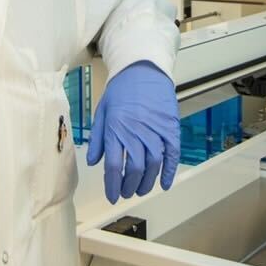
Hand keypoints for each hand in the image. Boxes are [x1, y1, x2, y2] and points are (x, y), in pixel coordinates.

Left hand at [86, 61, 179, 203]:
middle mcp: (136, 131)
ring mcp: (156, 130)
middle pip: (135, 168)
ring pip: (154, 164)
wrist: (144, 69)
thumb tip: (93, 162)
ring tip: (141, 190)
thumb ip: (98, 138)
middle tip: (126, 193)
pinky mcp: (171, 127)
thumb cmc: (121, 90)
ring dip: (147, 182)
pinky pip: (172, 154)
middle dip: (129, 186)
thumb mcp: (102, 111)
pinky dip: (169, 171)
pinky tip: (163, 184)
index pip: (114, 165)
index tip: (112, 196)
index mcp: (116, 128)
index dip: (113, 185)